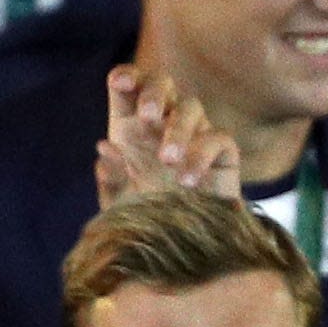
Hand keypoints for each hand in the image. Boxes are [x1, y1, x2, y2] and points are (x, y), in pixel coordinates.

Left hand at [95, 66, 243, 207]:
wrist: (182, 249)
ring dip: (178, 129)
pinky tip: (187, 181)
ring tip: (167, 160)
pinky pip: (218, 138)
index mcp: (131, 125)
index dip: (126, 76)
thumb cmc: (146, 219)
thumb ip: (110, 178)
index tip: (120, 83)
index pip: (128, 87)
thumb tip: (105, 148)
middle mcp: (163, 121)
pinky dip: (201, 155)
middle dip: (154, 93)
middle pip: (162, 83)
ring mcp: (195, 133)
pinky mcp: (223, 152)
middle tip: (147, 116)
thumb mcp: (119, 205)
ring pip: (191, 107)